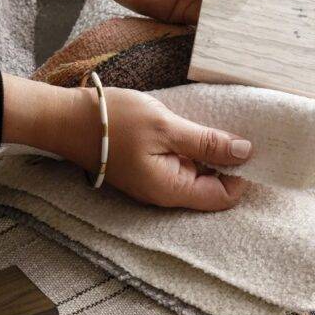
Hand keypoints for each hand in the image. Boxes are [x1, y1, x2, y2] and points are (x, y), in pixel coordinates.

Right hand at [2, 75, 250, 210]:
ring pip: (198, 176)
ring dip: (211, 155)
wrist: (64, 117)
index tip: (249, 147)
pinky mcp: (149, 170)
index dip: (242, 175)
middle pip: (213, 188)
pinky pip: (181, 166)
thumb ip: (207, 143)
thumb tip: (246, 152)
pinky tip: (195, 130)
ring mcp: (156, 184)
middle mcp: (165, 195)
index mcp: (171, 191)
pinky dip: (193, 151)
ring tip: (216, 127)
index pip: (224, 197)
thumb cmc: (113, 121)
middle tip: (238, 132)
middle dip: (229, 164)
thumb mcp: (167, 126)